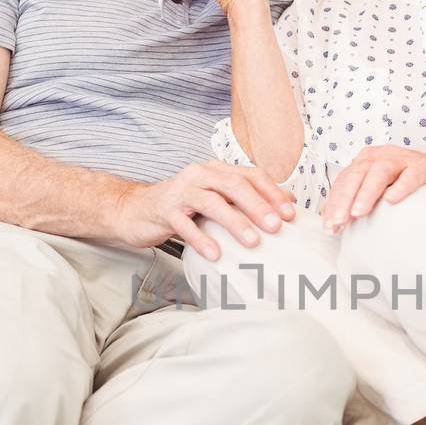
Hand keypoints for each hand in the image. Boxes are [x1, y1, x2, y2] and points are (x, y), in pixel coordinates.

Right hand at [112, 161, 295, 259]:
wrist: (134, 210)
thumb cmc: (181, 208)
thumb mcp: (214, 200)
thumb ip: (242, 201)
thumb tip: (286, 206)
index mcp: (216, 170)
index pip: (250, 175)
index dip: (273, 192)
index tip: (291, 213)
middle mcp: (200, 175)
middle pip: (234, 185)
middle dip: (259, 206)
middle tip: (277, 226)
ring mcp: (181, 191)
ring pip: (212, 202)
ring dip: (235, 222)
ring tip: (253, 242)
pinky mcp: (164, 211)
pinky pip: (184, 225)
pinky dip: (201, 239)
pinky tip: (216, 254)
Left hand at [323, 146, 425, 233]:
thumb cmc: (412, 186)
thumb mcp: (381, 190)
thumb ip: (359, 199)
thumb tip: (331, 220)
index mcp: (367, 160)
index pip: (345, 181)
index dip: (334, 203)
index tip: (329, 228)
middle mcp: (383, 156)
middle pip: (357, 175)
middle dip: (344, 200)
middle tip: (337, 223)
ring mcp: (404, 159)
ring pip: (380, 172)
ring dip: (366, 193)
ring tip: (358, 213)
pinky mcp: (425, 166)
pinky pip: (411, 175)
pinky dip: (401, 187)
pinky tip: (392, 200)